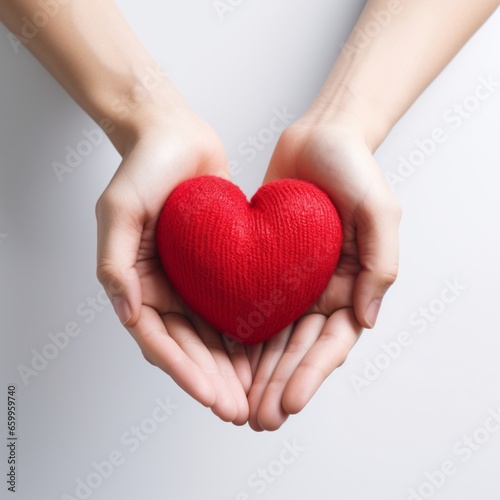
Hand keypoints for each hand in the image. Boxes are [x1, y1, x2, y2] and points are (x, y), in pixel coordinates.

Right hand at [95, 103, 251, 424]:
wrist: (176, 136)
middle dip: (213, 382)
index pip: (159, 341)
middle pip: (189, 348)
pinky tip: (266, 354)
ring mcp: (193, 282)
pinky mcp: (219, 268)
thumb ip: (115, 261)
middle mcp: (165, 289)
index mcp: (137, 283)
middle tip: (240, 410)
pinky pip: (233, 307)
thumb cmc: (144, 168)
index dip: (184, 372)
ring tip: (255, 396)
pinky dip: (247, 334)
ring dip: (231, 369)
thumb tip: (126, 312)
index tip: (212, 397)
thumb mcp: (119, 208)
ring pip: (213, 337)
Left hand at [247, 120, 400, 430]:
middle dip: (278, 386)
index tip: (289, 403)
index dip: (311, 375)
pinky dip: (239, 337)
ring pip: (273, 338)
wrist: (319, 138)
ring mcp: (291, 281)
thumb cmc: (353, 168)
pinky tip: (222, 361)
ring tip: (238, 405)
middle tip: (257, 418)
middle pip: (298, 350)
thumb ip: (381, 263)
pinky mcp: (264, 267)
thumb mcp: (379, 209)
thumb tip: (368, 320)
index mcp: (351, 285)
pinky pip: (250, 307)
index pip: (331, 342)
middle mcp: (320, 290)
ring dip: (257, 374)